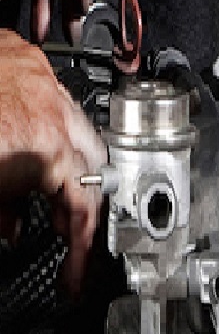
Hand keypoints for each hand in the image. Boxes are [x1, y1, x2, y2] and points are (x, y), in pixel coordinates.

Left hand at [0, 30, 105, 294]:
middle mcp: (59, 118)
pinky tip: (34, 132)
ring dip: (73, 158)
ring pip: (83, 128)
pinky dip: (54, 122)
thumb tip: (13, 228)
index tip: (77, 269)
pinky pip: (60, 98)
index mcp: (47, 153)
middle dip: (83, 196)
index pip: (84, 206)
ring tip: (50, 182)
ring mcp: (48, 88)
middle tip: (65, 224)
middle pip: (94, 165)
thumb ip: (3, 212)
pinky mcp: (32, 65)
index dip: (83, 246)